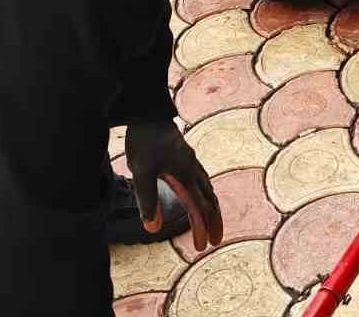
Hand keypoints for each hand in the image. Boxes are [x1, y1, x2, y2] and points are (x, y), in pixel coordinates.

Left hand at [126, 120, 223, 251]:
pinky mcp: (184, 154)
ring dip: (211, 206)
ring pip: (207, 186)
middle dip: (214, 220)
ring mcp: (190, 160)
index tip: (202, 247)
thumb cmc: (144, 140)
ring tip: (212, 219)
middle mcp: (192, 168)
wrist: (148, 110)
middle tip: (217, 240)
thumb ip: (148, 200)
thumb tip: (153, 228)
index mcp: (185, 175)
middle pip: (210, 198)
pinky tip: (199, 191)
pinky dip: (205, 192)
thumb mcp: (141, 172)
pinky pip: (201, 176)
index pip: (198, 208)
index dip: (201, 228)